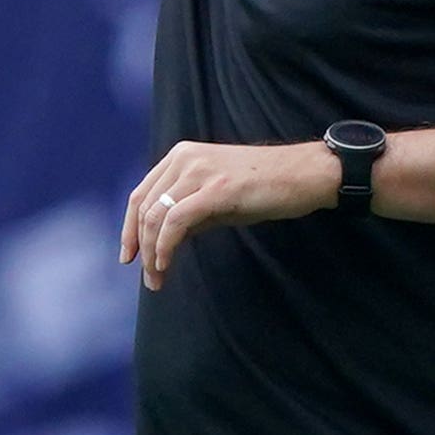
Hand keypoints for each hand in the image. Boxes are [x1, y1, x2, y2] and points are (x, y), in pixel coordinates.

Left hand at [120, 140, 339, 290]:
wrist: (305, 174)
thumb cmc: (265, 186)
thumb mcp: (218, 196)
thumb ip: (189, 212)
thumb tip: (165, 240)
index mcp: (182, 156)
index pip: (141, 193)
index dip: (129, 228)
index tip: (129, 255)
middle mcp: (185, 159)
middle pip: (143, 206)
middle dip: (139, 245)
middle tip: (145, 276)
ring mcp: (199, 171)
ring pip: (155, 216)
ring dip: (151, 253)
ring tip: (156, 278)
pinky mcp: (216, 189)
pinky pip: (176, 221)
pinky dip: (165, 247)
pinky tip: (166, 265)